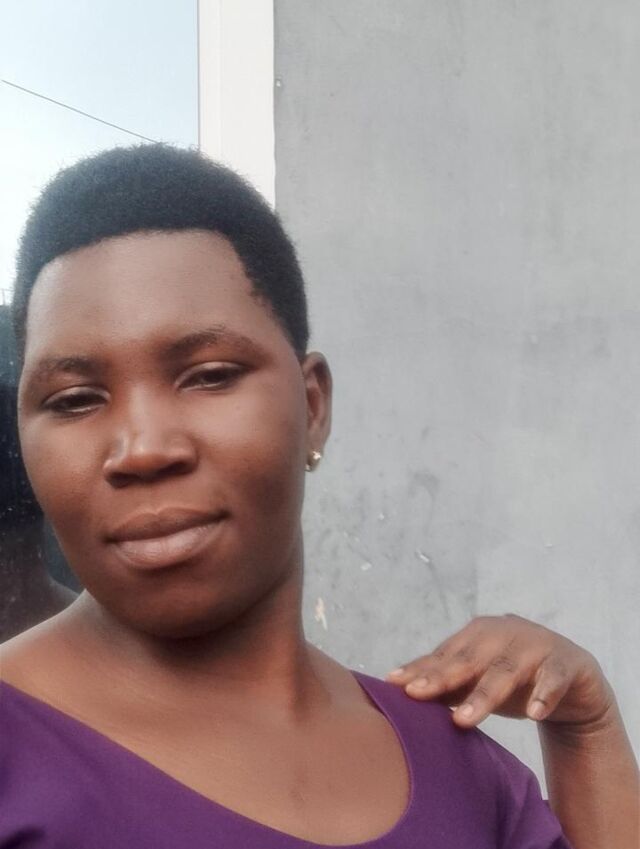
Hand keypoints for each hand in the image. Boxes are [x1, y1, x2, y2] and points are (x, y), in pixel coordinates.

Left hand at [386, 614, 615, 729]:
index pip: (444, 655)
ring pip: (506, 670)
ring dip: (484, 694)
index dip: (420, 669)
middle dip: (442, 677)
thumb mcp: (479, 681)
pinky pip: (553, 678)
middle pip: (469, 659)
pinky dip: (544, 693)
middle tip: (417, 696)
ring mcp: (536, 645)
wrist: (573, 682)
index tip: (394, 685)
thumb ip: (446, 684)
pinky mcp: (565, 663)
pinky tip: (535, 713)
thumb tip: (399, 693)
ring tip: (464, 719)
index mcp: (478, 634)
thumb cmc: (514, 679)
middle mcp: (504, 633)